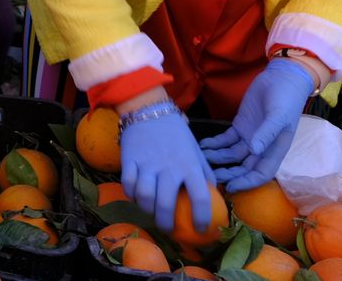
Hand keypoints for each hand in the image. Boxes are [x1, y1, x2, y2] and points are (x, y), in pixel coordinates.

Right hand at [120, 106, 216, 234]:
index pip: (201, 198)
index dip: (202, 218)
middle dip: (166, 223)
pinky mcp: (129, 160)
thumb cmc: (176, 135)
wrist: (149, 111)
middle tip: (168, 229)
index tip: (201, 230)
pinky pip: (128, 184)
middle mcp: (169, 167)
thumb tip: (214, 196)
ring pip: (144, 196)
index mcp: (190, 166)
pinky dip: (131, 194)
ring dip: (146, 208)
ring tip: (151, 210)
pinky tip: (136, 195)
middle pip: (166, 204)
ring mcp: (147, 164)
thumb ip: (204, 173)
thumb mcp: (196, 151)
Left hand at [200, 58, 312, 191]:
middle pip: (244, 167)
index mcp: (276, 149)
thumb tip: (255, 151)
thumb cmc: (285, 98)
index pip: (262, 173)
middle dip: (228, 174)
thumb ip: (266, 133)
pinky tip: (203, 145)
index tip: (231, 187)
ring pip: (232, 155)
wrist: (281, 78)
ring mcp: (250, 137)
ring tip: (201, 158)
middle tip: (210, 176)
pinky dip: (215, 144)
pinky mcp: (240, 126)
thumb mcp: (278, 115)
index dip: (247, 182)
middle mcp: (262, 147)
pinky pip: (226, 139)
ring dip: (218, 158)